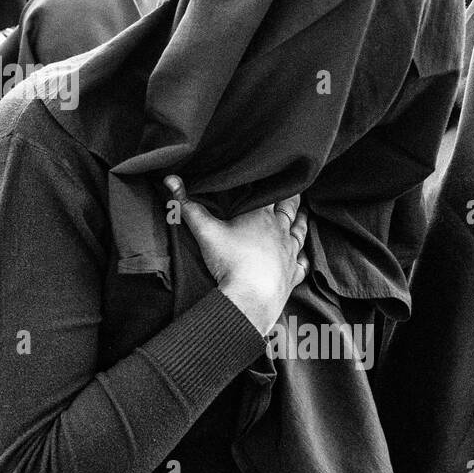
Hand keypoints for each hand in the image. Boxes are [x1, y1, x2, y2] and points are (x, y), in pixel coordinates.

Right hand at [165, 176, 308, 334]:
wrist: (250, 299)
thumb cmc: (230, 262)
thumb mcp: (205, 231)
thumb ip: (187, 206)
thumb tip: (170, 180)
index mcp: (262, 216)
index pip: (272, 192)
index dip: (274, 183)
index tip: (275, 173)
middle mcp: (280, 231)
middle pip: (290, 209)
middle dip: (292, 199)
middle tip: (294, 188)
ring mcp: (290, 254)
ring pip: (300, 233)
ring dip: (301, 222)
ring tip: (302, 214)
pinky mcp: (292, 275)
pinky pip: (302, 263)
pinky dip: (303, 257)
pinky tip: (302, 255)